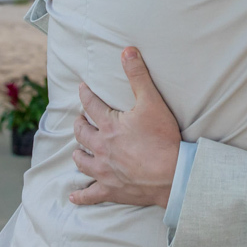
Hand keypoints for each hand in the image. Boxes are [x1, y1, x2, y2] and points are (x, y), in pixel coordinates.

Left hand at [69, 47, 181, 207]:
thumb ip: (138, 76)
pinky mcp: (111, 190)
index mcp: (108, 126)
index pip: (91, 105)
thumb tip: (127, 50)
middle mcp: (101, 148)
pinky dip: (81, 195)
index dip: (86, 94)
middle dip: (80, 124)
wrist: (173, 175)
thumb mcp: (152, 102)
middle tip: (81, 119)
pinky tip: (74, 196)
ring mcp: (104, 171)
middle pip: (81, 133)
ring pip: (81, 161)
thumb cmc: (163, 138)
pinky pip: (91, 194)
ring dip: (79, 152)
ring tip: (79, 148)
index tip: (82, 88)